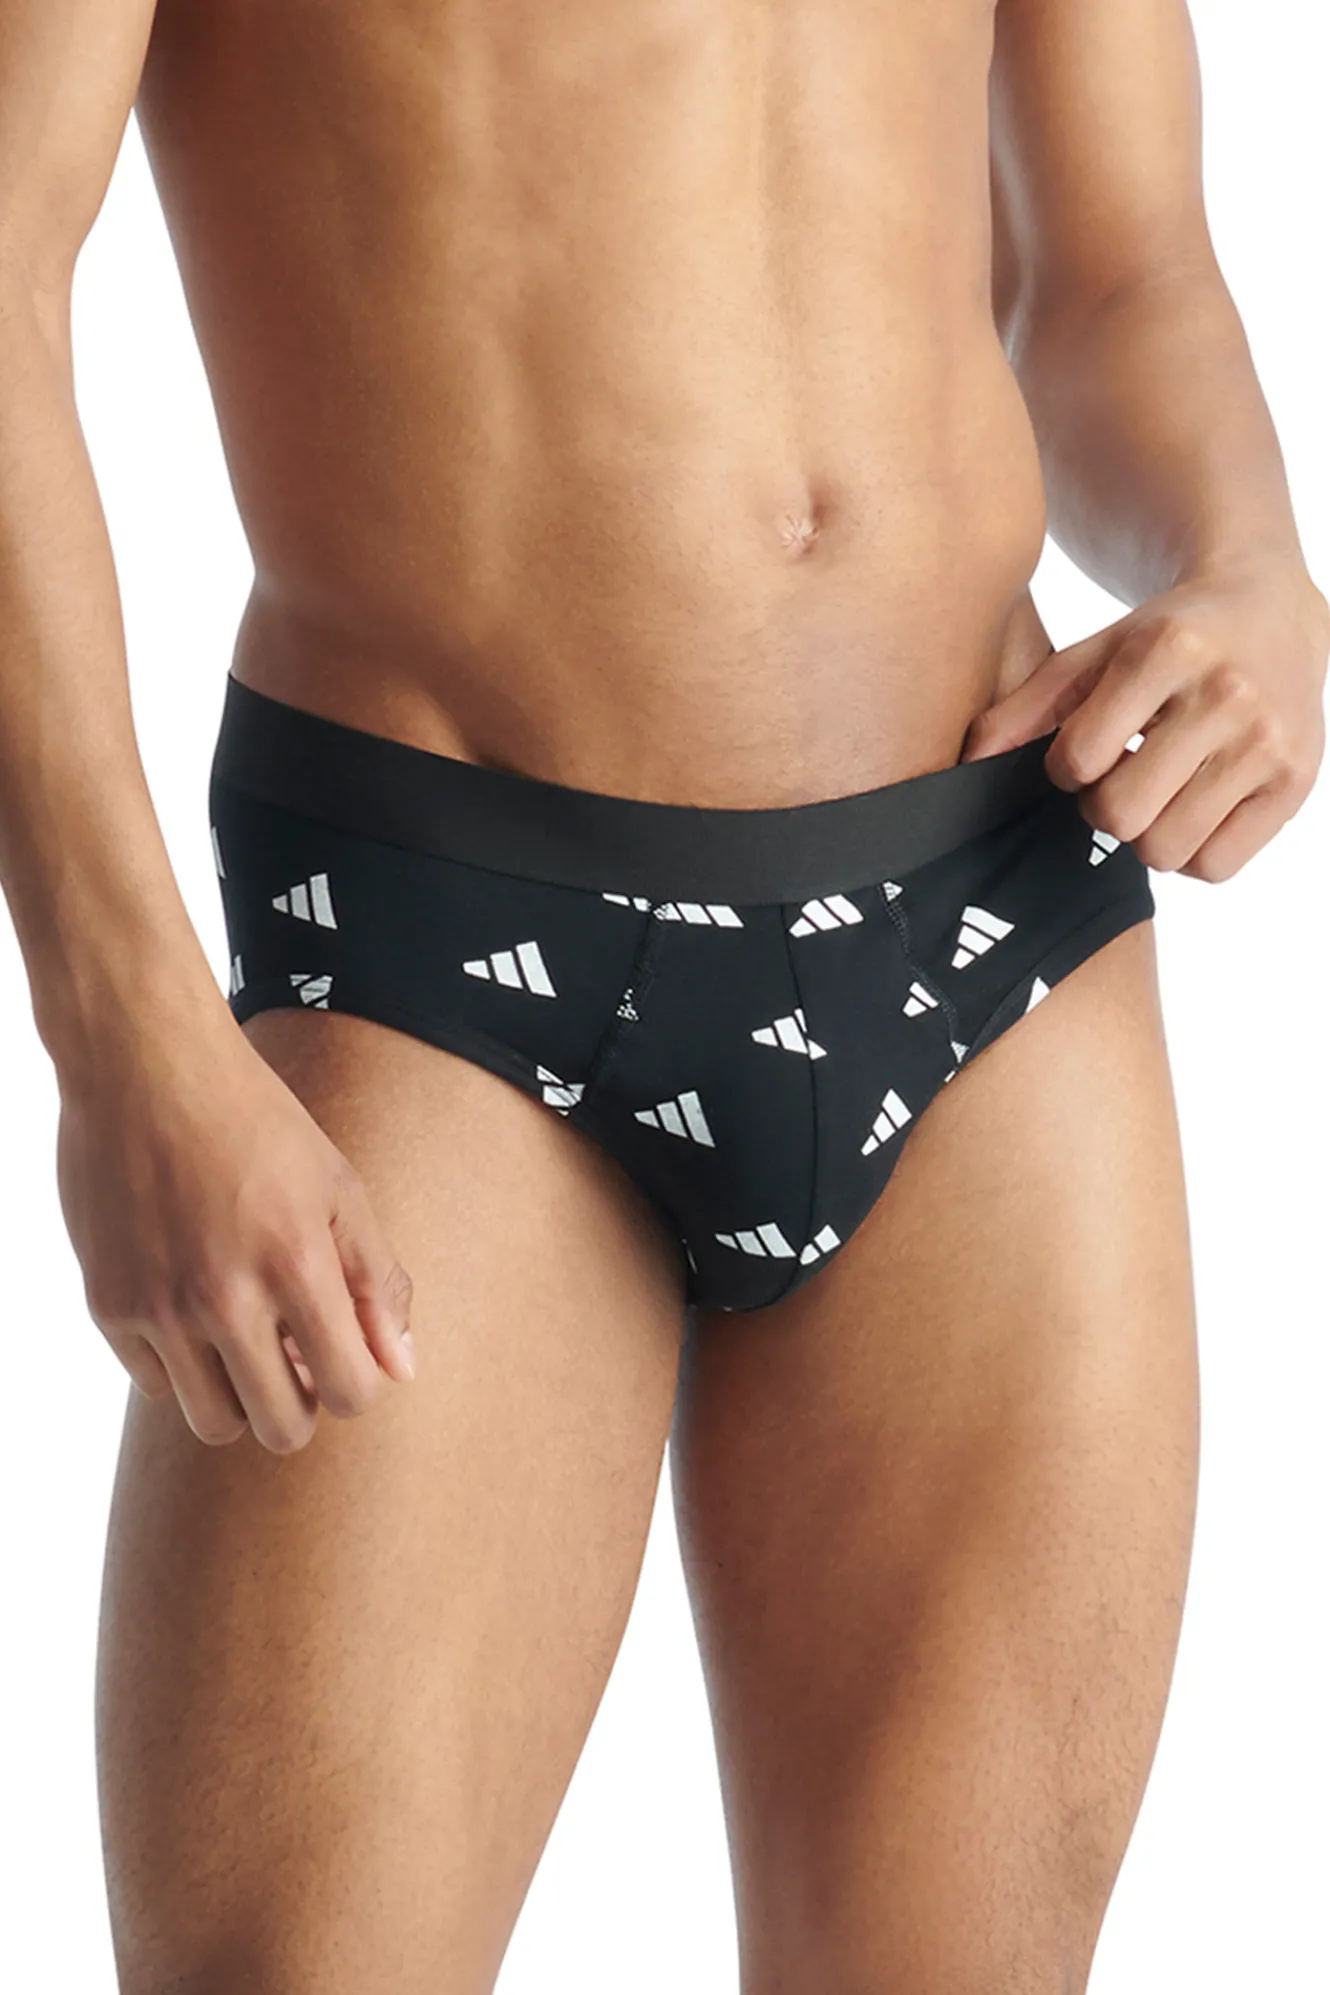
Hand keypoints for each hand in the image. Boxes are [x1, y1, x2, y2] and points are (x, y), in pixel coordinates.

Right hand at [56, 1012, 414, 1453]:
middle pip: (281, 1429)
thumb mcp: (339, 1190)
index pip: (350, 1392)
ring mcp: (159, 1307)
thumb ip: (378, 1284)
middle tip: (296, 1361)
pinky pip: (156, 1386)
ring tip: (245, 1339)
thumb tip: (401, 1371)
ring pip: (213, 1421)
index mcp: (296, 1263)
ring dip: (240, 1395)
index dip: (358, 1386)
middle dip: (301, 1405)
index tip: (344, 1356)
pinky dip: (182, 1364)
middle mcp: (224, 1296)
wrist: (146, 1067)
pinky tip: (193, 1306)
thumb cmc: (256, 1123)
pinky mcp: (108, 1306)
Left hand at [961, 566, 1328, 879]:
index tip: (1084, 753)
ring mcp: (1268, 742)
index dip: (1066, 769)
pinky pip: (1215, 867)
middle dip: (1103, 808)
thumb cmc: (1167, 639)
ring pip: (1165, 850)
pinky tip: (1194, 810)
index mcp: (1167, 650)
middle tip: (1119, 780)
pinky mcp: (1297, 783)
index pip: (1079, 760)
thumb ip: (1027, 706)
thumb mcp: (1096, 652)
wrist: (1273, 611)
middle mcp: (1226, 694)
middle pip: (1120, 815)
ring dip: (1145, 835)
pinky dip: (1192, 853)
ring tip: (1156, 794)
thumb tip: (969, 766)